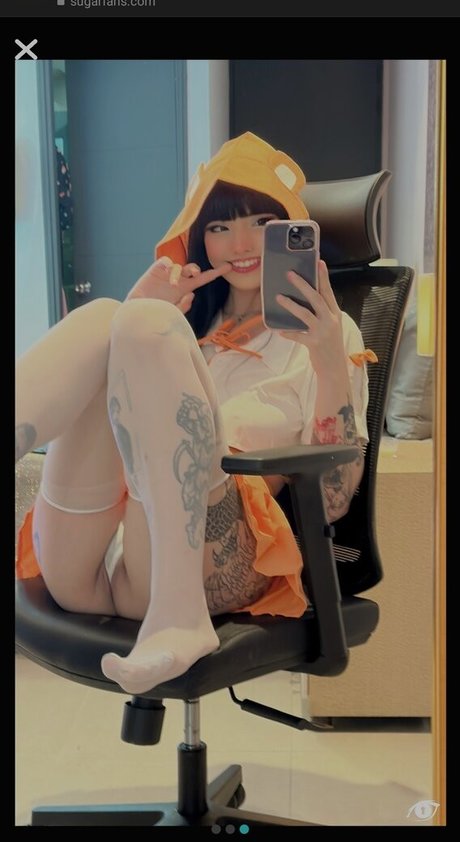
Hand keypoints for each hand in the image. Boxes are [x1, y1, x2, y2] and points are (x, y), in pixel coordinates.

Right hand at [126, 256, 231, 313]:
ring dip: (179, 273)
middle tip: (195, 274)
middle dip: (197, 269)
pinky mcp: (156, 270)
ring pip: (180, 266)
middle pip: (193, 269)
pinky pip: (167, 262)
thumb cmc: (155, 315)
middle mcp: (178, 281)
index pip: (203, 279)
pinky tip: (166, 272)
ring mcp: (167, 274)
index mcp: (184, 290)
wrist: (136, 314)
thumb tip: (192, 294)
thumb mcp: (171, 315)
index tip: (229, 266)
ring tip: (173, 285)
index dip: (215, 273)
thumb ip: (182, 307)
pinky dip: (169, 265)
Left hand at [277, 260, 345, 375]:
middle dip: (303, 285)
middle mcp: (330, 321)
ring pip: (305, 314)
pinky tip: (278, 330)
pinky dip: (288, 333)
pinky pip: (297, 336)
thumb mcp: (332, 327)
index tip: (319, 262)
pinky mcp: (314, 344)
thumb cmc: (330, 346)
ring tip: (279, 297)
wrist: (334, 369)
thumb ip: (322, 314)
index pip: (328, 292)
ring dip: (291, 305)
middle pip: (316, 298)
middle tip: (290, 274)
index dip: (323, 277)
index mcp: (335, 314)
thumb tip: (305, 299)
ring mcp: (322, 332)